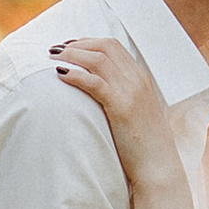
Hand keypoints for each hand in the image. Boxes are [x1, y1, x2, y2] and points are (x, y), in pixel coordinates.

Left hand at [53, 37, 195, 208]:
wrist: (158, 166)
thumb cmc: (143, 144)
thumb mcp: (134, 113)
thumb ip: (120, 97)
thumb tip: (97, 93)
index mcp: (141, 77)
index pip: (113, 46)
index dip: (87, 42)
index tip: (68, 46)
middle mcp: (137, 79)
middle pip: (104, 47)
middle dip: (77, 44)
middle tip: (54, 48)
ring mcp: (131, 91)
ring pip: (98, 60)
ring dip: (72, 55)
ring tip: (51, 58)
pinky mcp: (121, 107)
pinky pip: (95, 83)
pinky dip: (76, 75)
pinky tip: (60, 75)